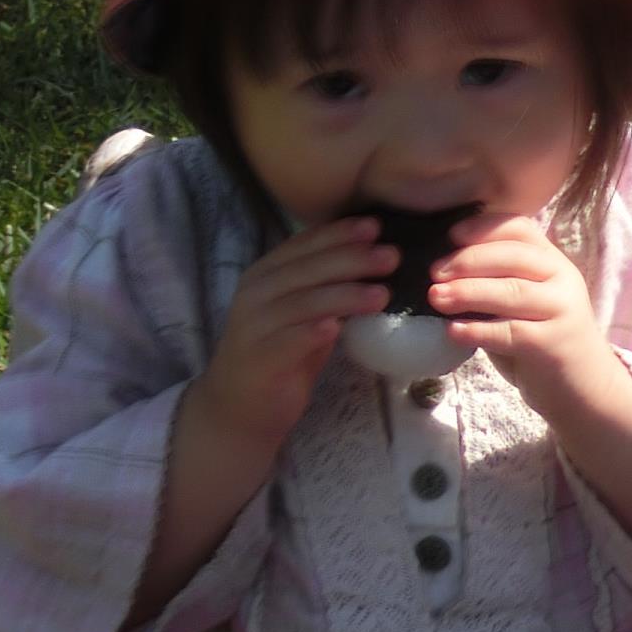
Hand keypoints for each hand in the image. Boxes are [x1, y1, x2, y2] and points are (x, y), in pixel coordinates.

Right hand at [198, 215, 392, 445]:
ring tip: (382, 294)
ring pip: (303, 302)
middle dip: (351, 258)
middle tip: (391, 256)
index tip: (375, 226)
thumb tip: (375, 260)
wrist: (240, 406)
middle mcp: (255, 293)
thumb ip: (328, 288)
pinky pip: (289, 340)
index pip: (303, 245)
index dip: (338, 234)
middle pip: (307, 269)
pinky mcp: (260, 357)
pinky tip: (338, 328)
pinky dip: (314, 332)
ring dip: (344, 295)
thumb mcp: (305, 313)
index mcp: (265, 275)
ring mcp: (255, 325)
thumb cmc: (282, 353)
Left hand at [428, 212, 621, 415]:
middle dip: (468, 260)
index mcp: (553, 262)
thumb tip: (441, 274)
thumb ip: (495, 283)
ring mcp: (562, 311)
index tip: (450, 235)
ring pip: (512, 291)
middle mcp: (562, 280)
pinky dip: (477, 330)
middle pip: (513, 256)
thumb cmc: (542, 340)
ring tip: (435, 297)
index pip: (520, 229)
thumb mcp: (524, 304)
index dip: (484, 228)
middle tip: (433, 273)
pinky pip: (511, 332)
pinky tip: (452, 331)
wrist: (584, 387)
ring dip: (468, 292)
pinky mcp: (554, 344)